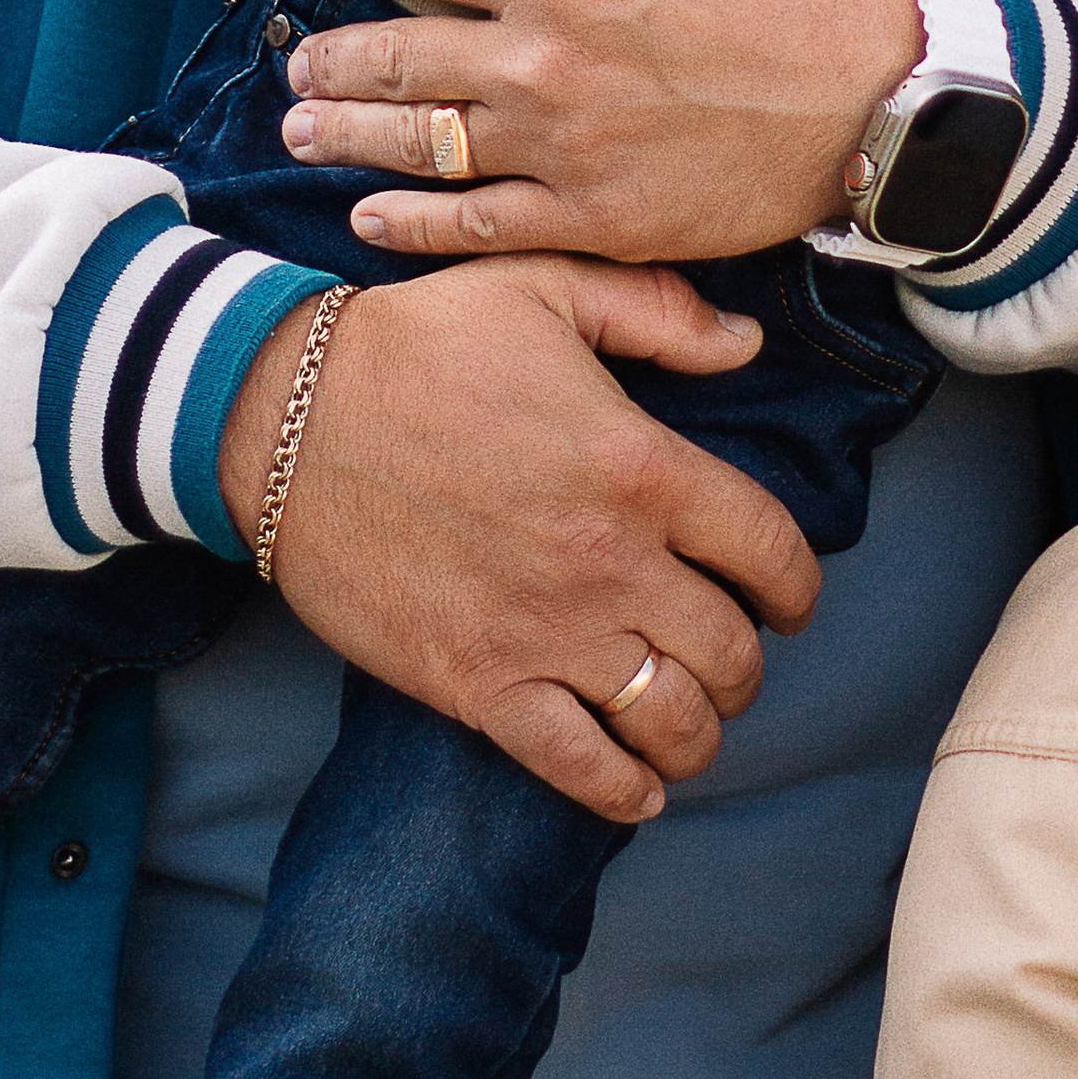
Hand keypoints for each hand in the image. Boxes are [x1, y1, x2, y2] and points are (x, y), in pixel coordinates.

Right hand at [219, 254, 818, 816]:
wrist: (281, 417)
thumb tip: (746, 344)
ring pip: (672, 722)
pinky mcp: (478, 685)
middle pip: (732, 652)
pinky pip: (579, 769)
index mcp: (641, 466)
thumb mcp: (545, 286)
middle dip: (747, 664)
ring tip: (688, 718)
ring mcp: (546, 632)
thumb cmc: (416, 344)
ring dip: (697, 732)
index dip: (796, 586)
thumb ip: (658, 310)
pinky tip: (637, 787)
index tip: (787, 597)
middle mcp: (611, 561)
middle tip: (730, 656)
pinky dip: (623, 792)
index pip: (771, 552)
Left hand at [275, 0, 923, 264]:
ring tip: (302, 129)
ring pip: (419, 148)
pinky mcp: (597, 222)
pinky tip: (372, 213)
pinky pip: (478, 229)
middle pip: (395, 59)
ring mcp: (563, 152)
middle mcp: (541, 64)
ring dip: (346, 136)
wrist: (878, 91)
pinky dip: (413, 224)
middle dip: (328, 58)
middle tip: (295, 61)